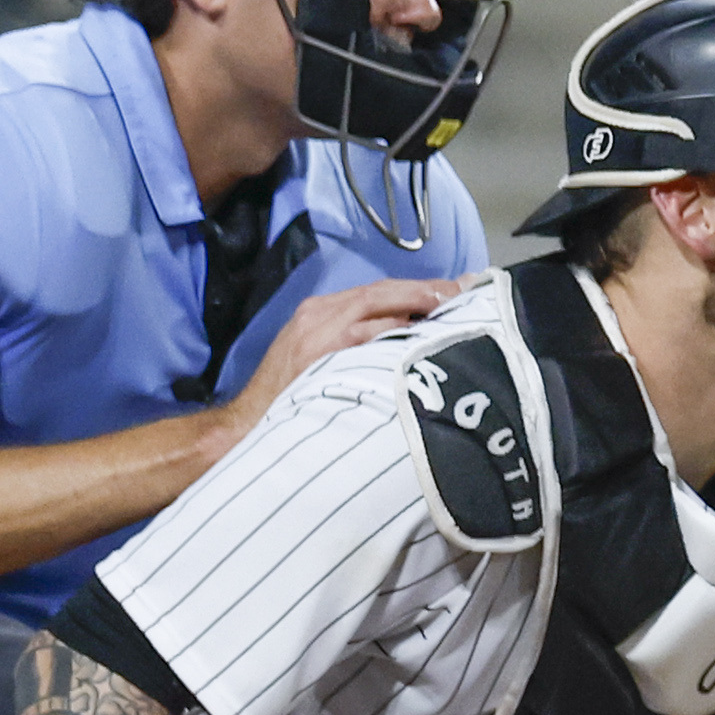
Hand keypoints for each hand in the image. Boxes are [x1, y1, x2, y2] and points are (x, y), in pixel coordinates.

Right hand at [221, 275, 459, 432]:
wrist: (247, 425)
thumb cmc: (291, 395)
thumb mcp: (321, 356)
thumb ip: (359, 340)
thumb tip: (412, 334)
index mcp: (321, 311)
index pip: (379, 291)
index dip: (420, 289)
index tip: (456, 289)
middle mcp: (320, 314)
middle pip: (383, 291)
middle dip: (427, 289)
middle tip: (467, 291)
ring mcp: (319, 332)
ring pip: (377, 305)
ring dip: (418, 303)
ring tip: (453, 307)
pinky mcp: (319, 354)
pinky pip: (364, 335)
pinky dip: (393, 330)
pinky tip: (421, 333)